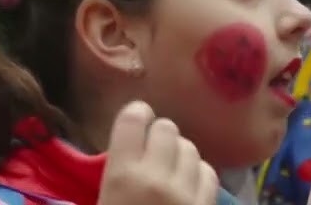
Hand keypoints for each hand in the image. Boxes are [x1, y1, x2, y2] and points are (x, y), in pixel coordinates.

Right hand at [97, 101, 218, 204]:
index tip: (136, 119)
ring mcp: (185, 194)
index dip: (136, 114)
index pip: (133, 119)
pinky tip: (188, 184)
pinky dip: (198, 174)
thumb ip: (113, 171)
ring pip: (190, 149)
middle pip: (167, 128)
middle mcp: (156, 178)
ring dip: (180, 153)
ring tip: (171, 167)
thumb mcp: (102, 198)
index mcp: (122, 175)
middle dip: (160, 135)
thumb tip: (123, 149)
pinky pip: (209, 174)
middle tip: (152, 150)